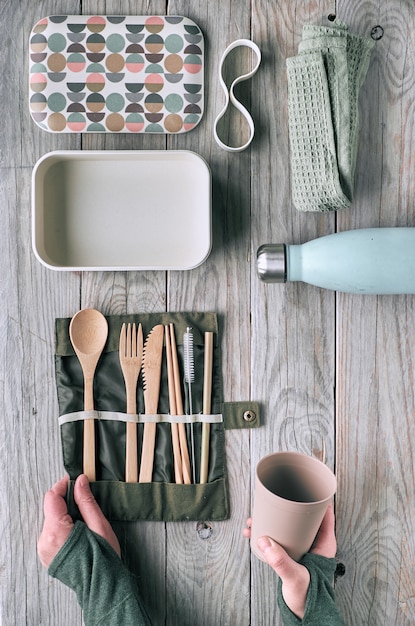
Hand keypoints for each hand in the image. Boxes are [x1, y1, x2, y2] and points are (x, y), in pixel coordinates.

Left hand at [38, 474, 120, 568]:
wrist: (101, 586)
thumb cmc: (103, 558)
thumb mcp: (98, 524)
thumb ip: (86, 501)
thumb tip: (80, 481)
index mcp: (56, 531)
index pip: (52, 498)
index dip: (63, 486)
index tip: (75, 481)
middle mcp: (45, 541)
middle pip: (50, 508)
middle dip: (66, 501)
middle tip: (84, 501)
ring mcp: (44, 549)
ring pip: (51, 519)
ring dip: (65, 514)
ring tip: (83, 520)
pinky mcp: (47, 554)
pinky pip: (51, 532)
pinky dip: (63, 527)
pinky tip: (78, 532)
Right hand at [243, 504, 335, 618]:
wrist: (304, 613)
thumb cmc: (309, 596)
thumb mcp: (295, 576)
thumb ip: (281, 561)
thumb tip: (264, 541)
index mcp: (324, 542)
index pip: (324, 512)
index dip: (315, 497)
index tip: (303, 484)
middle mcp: (313, 541)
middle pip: (301, 515)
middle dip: (283, 506)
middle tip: (270, 500)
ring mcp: (301, 547)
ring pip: (287, 525)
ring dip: (270, 519)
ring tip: (254, 518)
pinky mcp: (291, 553)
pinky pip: (279, 537)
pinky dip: (267, 532)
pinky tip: (253, 531)